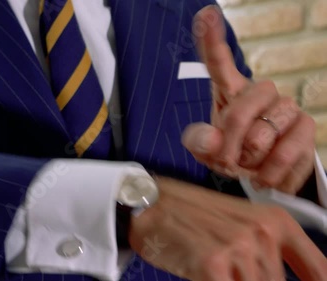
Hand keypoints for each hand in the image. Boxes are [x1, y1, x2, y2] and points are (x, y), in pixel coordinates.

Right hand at [129, 176, 326, 280]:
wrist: (148, 203)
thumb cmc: (189, 213)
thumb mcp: (239, 224)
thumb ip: (268, 255)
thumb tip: (274, 276)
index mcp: (276, 222)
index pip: (318, 270)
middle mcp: (262, 233)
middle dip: (251, 280)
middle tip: (228, 270)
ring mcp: (238, 248)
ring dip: (231, 280)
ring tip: (213, 268)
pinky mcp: (213, 264)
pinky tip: (204, 274)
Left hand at [181, 5, 315, 194]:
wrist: (262, 174)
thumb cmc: (230, 154)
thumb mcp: (207, 150)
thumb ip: (199, 142)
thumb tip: (211, 140)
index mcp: (229, 91)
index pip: (218, 62)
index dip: (210, 39)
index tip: (205, 14)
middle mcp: (259, 92)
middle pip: (239, 113)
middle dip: (229, 147)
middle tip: (228, 162)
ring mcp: (285, 107)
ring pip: (263, 136)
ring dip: (251, 163)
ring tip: (249, 167)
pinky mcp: (305, 126)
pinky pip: (287, 153)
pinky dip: (271, 174)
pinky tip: (265, 177)